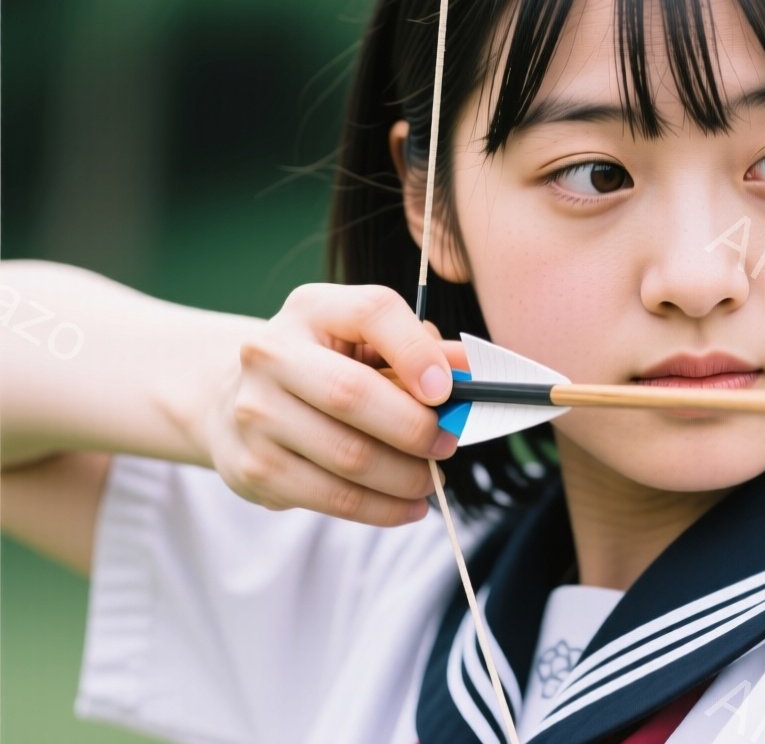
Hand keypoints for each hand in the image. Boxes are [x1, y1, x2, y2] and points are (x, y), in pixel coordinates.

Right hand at [205, 283, 465, 526]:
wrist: (237, 400)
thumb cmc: (326, 366)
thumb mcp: (367, 341)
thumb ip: (421, 350)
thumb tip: (475, 371)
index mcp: (312, 309)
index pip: (371, 312)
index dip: (416, 351)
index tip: (449, 389)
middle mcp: (271, 354)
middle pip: (351, 394)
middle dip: (414, 427)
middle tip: (448, 443)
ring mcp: (254, 412)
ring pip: (346, 455)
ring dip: (404, 476)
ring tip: (431, 479)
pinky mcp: (252, 467)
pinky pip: (331, 497)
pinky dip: (382, 508)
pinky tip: (409, 506)